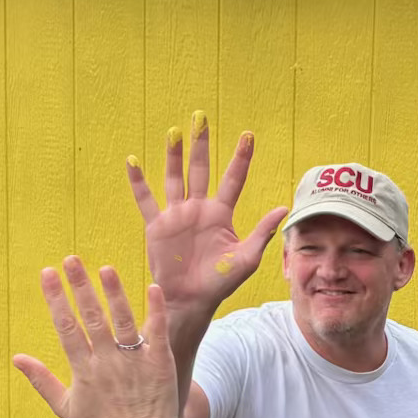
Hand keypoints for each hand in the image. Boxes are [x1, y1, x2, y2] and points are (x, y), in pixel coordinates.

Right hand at [13, 258, 181, 417]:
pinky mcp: (160, 363)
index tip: (47, 273)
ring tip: (105, 268)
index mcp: (84, 370)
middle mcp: (108, 362)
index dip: (56, 299)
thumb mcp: (66, 406)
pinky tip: (153, 287)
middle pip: (92, 318)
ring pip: (123, 322)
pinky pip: (158, 333)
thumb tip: (16, 358)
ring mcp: (135, 361)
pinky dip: (156, 310)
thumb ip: (41, 380)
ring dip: (114, 294)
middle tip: (71, 259)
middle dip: (80, 287)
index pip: (66, 328)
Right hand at [128, 119, 287, 316]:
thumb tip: (284, 208)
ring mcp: (177, 215)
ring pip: (175, 178)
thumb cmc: (220, 282)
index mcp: (221, 214)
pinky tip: (133, 162)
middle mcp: (199, 209)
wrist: (191, 300)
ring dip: (173, 156)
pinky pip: (146, 200)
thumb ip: (262, 232)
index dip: (240, 158)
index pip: (233, 179)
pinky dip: (138, 182)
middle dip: (201, 144)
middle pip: (200, 169)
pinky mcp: (157, 227)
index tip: (248, 134)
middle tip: (201, 117)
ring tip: (174, 132)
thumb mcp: (246, 258)